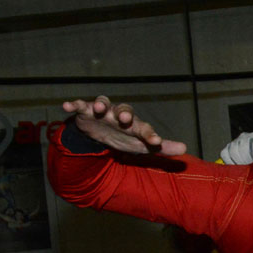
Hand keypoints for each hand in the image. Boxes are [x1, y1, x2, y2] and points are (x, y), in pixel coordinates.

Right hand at [62, 96, 187, 155]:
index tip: (156, 142)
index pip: (144, 127)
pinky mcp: (85, 112)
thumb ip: (161, 147)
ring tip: (99, 108)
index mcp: (134, 124)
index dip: (150, 134)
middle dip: (124, 113)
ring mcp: (102, 112)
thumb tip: (184, 148)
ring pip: (103, 103)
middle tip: (125, 119)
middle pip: (124, 110)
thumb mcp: (142, 145)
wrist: (99, 136)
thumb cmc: (124, 138)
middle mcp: (119, 115)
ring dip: (100, 104)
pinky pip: (79, 105)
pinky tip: (67, 106)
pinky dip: (74, 104)